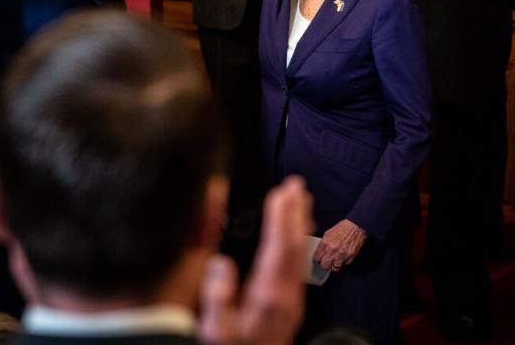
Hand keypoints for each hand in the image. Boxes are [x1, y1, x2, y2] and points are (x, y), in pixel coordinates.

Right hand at [198, 176, 311, 344]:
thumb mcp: (213, 332)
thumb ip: (216, 300)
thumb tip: (220, 263)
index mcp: (267, 299)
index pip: (280, 248)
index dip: (281, 217)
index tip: (280, 191)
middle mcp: (285, 299)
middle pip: (296, 248)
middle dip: (295, 214)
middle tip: (297, 184)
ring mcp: (289, 305)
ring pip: (300, 257)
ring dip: (300, 226)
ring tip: (301, 201)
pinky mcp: (287, 311)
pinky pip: (298, 268)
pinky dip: (298, 245)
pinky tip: (296, 239)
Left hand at [312, 218, 366, 271]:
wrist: (356, 225)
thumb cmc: (343, 227)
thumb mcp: (329, 233)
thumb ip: (324, 243)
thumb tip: (321, 251)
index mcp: (325, 243)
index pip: (317, 258)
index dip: (318, 258)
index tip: (319, 258)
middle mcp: (332, 250)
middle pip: (324, 266)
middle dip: (324, 264)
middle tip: (326, 262)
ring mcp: (341, 255)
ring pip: (334, 268)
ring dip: (334, 265)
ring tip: (335, 261)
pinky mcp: (350, 257)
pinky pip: (344, 264)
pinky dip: (344, 262)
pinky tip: (343, 257)